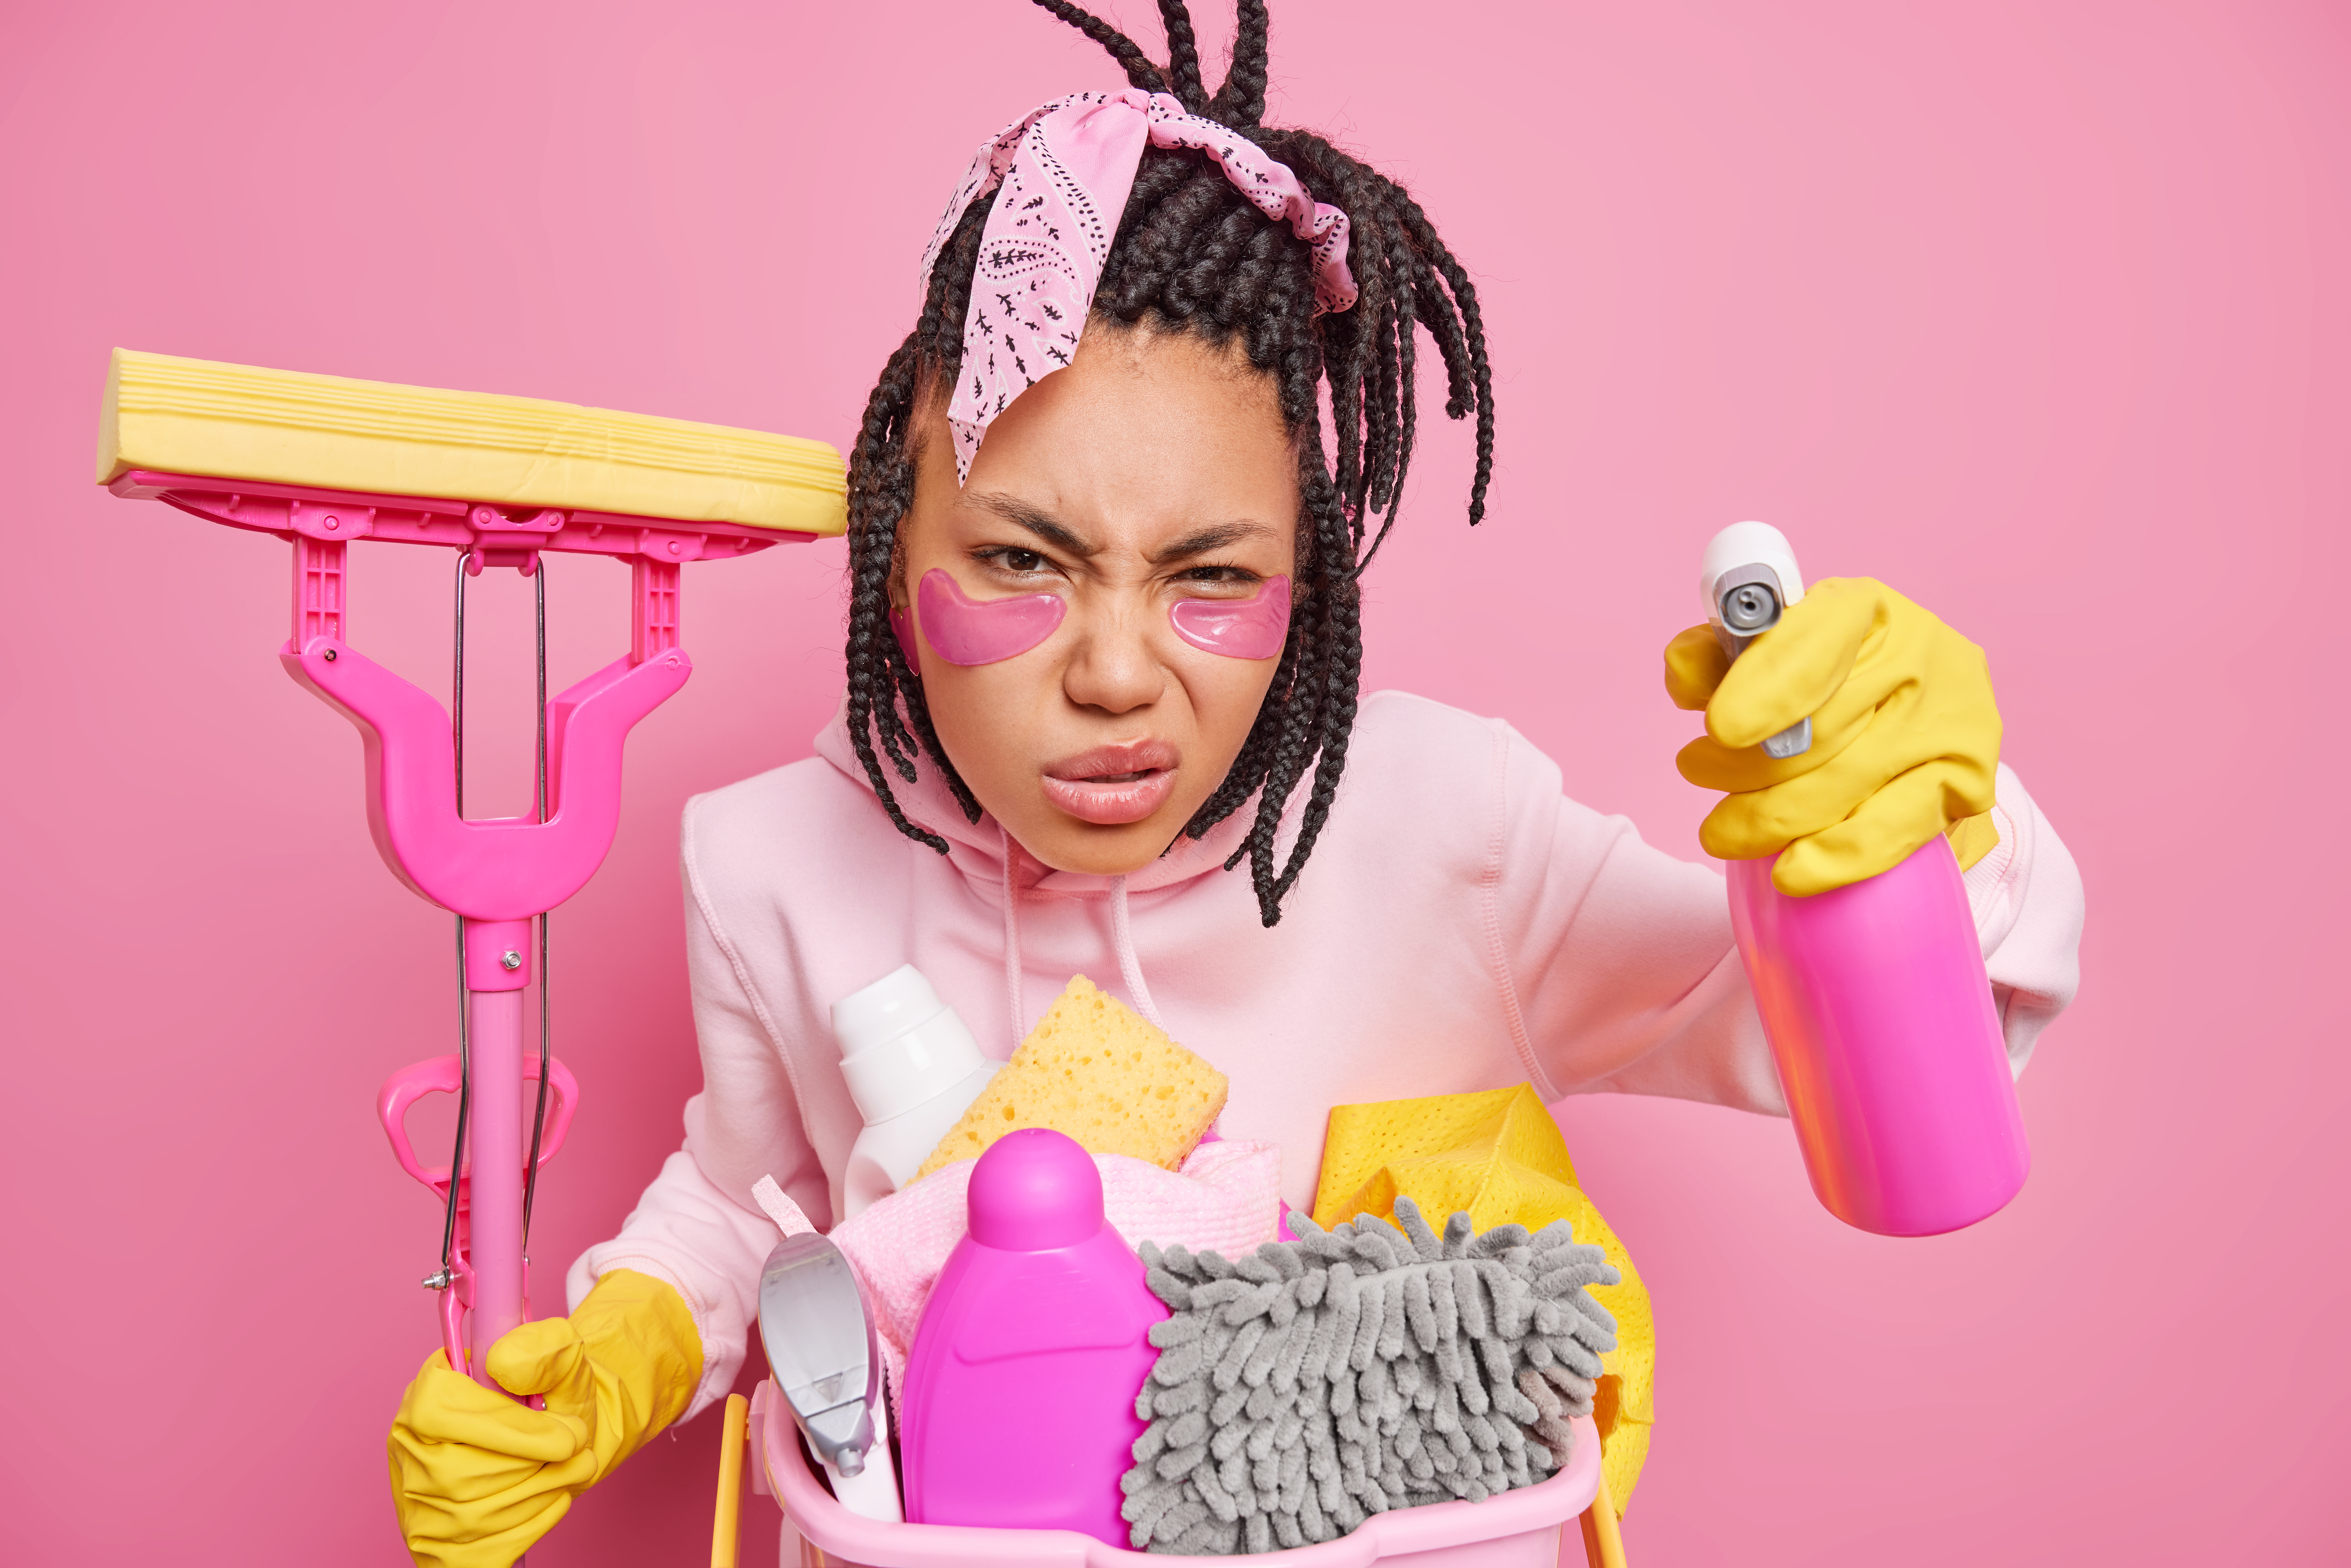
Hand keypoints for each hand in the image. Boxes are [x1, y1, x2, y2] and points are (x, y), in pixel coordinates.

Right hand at [388, 1269, 701, 1567]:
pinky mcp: (435, 1544)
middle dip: (535, 1465)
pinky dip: (529, 1525)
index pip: (444, 1416)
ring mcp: (416, 1501)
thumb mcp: (563, 1358)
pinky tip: (552, 1496)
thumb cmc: (555, 1396)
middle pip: (461, 1473)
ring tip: (575, 1467)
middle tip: (578, 1451)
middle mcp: (408, 1447)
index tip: (567, 1435)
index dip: (513, 1432)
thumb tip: (503, 1364)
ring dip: (541, 1492)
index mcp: (425, 1393)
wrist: (563, 1438)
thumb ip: (542, 1347)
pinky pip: (480, 1550)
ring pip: (474, 1514)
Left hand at [1663, 577, 2000, 895]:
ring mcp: (1948, 720)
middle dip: (1742, 765)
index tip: (1721, 726)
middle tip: (1698, 773)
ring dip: (1768, 816)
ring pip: (1842, 783)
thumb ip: (1722, 656)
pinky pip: (1891, 829)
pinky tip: (1789, 871)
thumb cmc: (1832, 680)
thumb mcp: (1776, 653)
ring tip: (1723, 829)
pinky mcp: (1966, 781)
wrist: (1925, 717)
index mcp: (1865, 609)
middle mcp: (1919, 655)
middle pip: (1817, 726)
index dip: (1766, 684)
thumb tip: (1685, 670)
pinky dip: (1835, 857)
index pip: (1815, 639)